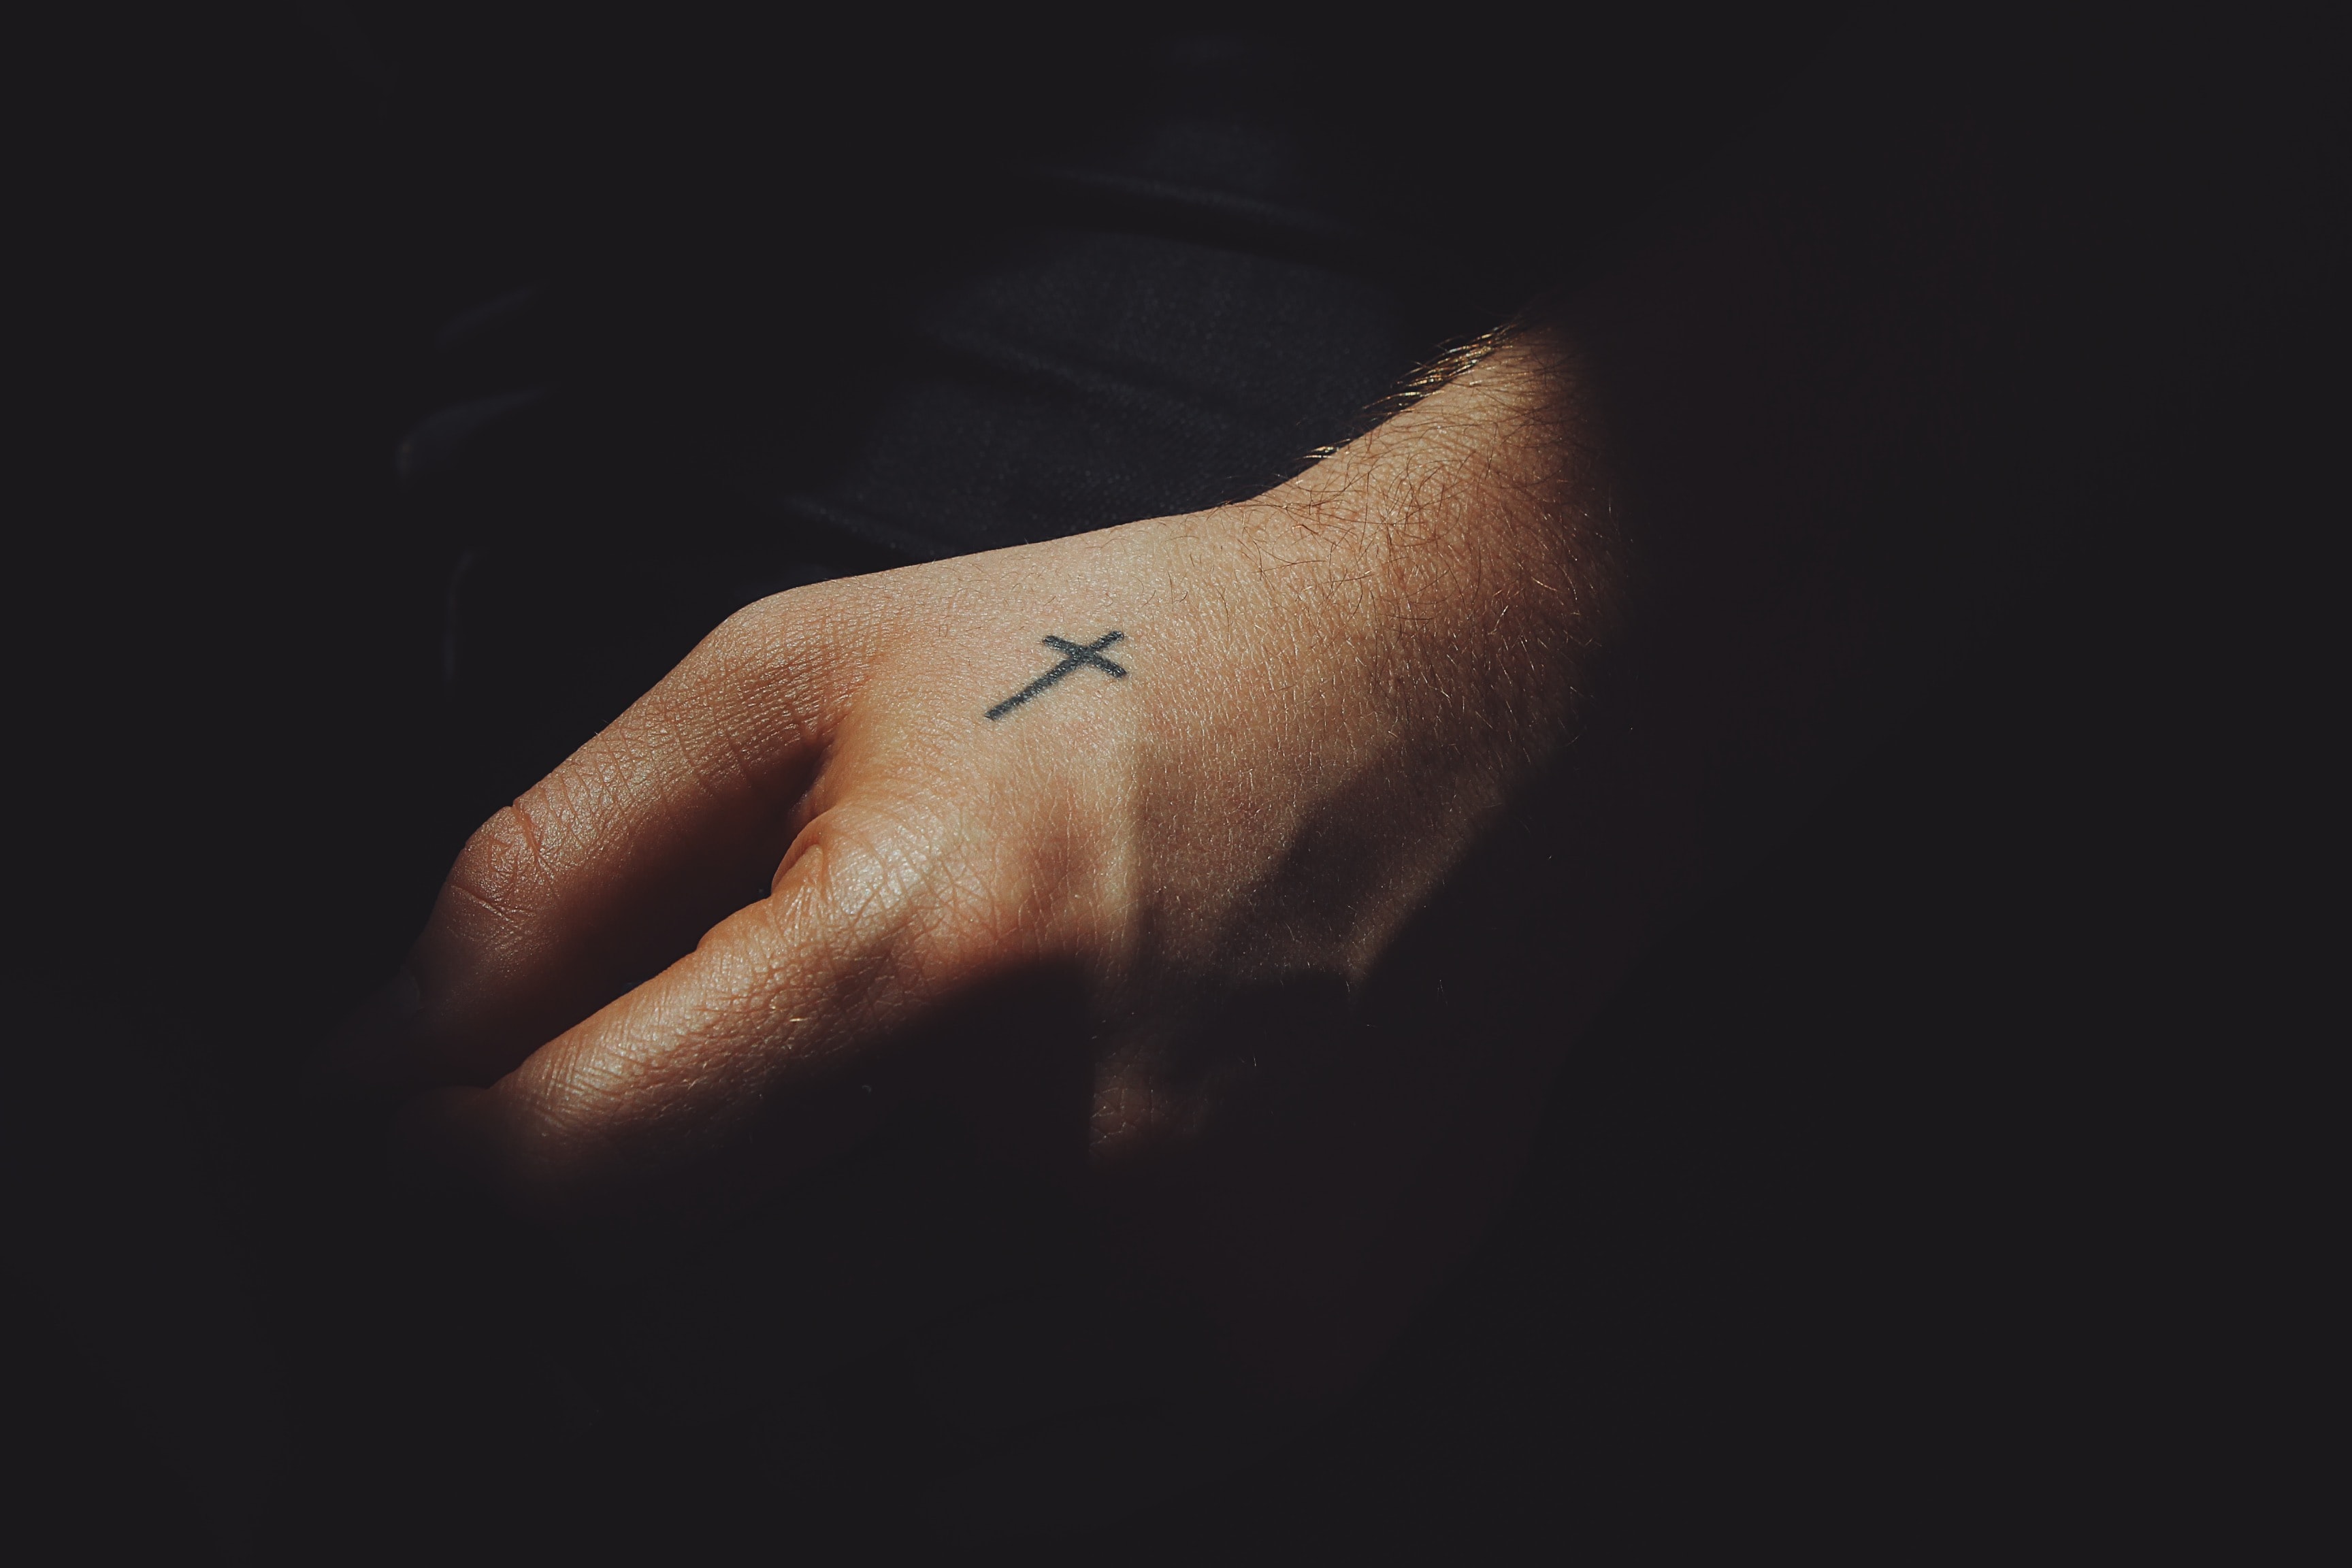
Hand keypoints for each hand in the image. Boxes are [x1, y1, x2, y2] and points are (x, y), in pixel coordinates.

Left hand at [323, 330, 1670, 1393]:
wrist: (1492, 687)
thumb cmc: (1134, 654)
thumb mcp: (811, 668)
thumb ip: (554, 874)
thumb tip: (367, 1080)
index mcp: (935, 947)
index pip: (573, 1183)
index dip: (455, 1182)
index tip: (443, 1156)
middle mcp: (1089, 1150)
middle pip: (700, 1350)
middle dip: (639, 1271)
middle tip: (720, 1138)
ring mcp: (1212, 1284)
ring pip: (859, 1433)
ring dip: (800, 1333)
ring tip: (903, 1148)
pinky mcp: (1298, 1347)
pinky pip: (1021, 1457)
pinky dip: (953, 1375)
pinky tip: (1022, 1208)